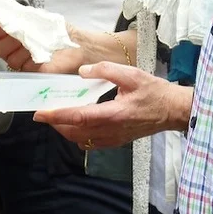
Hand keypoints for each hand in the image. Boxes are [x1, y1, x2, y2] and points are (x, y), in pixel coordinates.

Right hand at [0, 21, 84, 74]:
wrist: (76, 43)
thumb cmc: (57, 29)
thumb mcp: (38, 17)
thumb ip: (21, 16)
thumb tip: (7, 13)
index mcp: (13, 32)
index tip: (4, 27)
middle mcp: (14, 47)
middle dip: (10, 41)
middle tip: (23, 35)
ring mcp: (22, 60)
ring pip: (10, 60)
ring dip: (22, 50)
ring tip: (36, 44)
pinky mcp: (32, 72)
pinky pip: (24, 69)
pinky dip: (31, 61)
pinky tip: (42, 54)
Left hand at [33, 62, 192, 148]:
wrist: (173, 110)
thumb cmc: (154, 91)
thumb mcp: (132, 74)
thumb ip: (105, 70)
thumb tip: (83, 71)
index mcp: (113, 114)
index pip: (77, 117)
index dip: (56, 116)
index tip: (39, 113)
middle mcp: (111, 130)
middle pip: (74, 133)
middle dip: (56, 124)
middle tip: (45, 111)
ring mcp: (114, 139)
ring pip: (81, 140)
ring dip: (66, 130)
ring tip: (59, 115)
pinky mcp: (117, 141)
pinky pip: (91, 143)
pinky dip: (79, 135)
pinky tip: (79, 122)